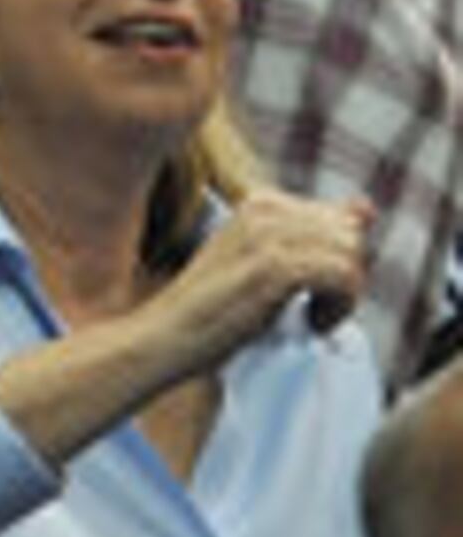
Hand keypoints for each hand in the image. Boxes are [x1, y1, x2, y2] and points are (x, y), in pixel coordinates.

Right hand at [151, 188, 372, 375]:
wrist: (169, 334)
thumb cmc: (216, 306)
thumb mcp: (267, 260)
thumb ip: (316, 232)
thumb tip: (368, 206)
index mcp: (260, 202)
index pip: (340, 220)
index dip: (336, 262)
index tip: (309, 290)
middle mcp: (263, 209)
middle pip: (350, 236)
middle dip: (345, 276)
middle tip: (315, 306)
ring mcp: (266, 236)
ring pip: (351, 256)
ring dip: (344, 295)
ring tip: (313, 316)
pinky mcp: (273, 268)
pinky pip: (343, 277)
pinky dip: (339, 308)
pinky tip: (313, 323)